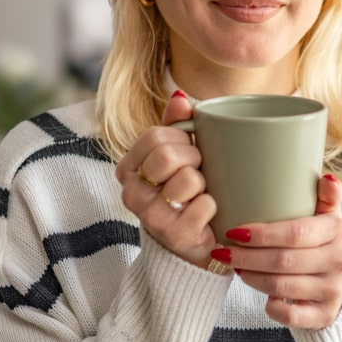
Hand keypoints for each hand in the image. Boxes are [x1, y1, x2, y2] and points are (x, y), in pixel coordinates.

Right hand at [115, 91, 217, 268]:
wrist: (196, 244)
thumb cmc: (187, 192)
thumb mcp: (179, 154)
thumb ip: (177, 125)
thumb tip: (180, 98)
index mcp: (128, 167)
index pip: (156, 135)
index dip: (182, 139)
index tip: (190, 151)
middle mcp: (131, 192)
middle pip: (167, 155)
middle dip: (194, 159)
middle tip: (199, 173)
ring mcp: (149, 216)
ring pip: (188, 179)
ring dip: (205, 184)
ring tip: (201, 195)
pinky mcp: (172, 235)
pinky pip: (204, 205)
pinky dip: (213, 206)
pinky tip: (207, 215)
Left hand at [217, 174, 341, 328]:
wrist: (341, 286)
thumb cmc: (322, 244)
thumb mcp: (328, 217)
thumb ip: (327, 196)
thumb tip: (326, 177)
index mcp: (337, 231)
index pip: (295, 233)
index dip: (262, 234)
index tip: (234, 231)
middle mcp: (337, 262)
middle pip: (283, 261)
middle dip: (246, 257)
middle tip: (222, 252)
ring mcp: (331, 291)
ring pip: (281, 287)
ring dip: (252, 277)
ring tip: (234, 267)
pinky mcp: (323, 315)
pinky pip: (291, 316)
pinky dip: (272, 308)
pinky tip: (261, 297)